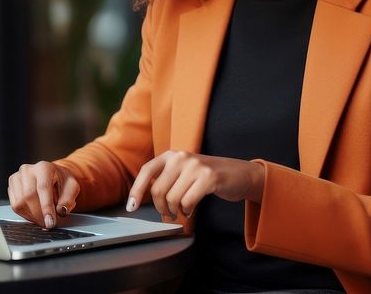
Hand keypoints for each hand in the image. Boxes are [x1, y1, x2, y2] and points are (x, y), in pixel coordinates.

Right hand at [7, 161, 79, 228]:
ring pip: (20, 203)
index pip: (43, 188)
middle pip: (29, 196)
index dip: (46, 207)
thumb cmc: (61, 181)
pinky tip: (34, 214)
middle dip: (39, 215)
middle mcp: (28, 170)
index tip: (50, 222)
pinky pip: (14, 205)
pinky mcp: (11, 185)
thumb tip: (60, 211)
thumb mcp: (72, 188)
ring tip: (43, 217)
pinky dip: (25, 214)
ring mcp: (17, 177)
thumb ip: (68, 199)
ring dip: (32, 216)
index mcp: (44, 167)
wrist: (52, 176)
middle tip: (48, 224)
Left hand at [126, 151, 265, 220]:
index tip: (131, 207)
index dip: (136, 190)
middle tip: (169, 214)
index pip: (146, 171)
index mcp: (171, 155)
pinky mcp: (209, 177)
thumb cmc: (206, 177)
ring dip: (175, 211)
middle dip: (161, 208)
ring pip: (172, 198)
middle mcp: (181, 157)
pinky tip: (191, 209)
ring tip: (182, 211)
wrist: (239, 174)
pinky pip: (188, 202)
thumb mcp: (183, 171)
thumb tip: (142, 196)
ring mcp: (195, 166)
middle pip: (158, 190)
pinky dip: (187, 210)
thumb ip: (165, 179)